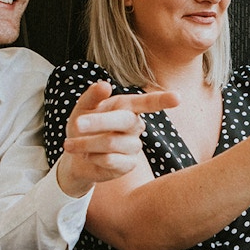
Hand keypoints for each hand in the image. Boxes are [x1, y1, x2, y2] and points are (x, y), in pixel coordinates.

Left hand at [56, 80, 178, 196]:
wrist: (74, 157)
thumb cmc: (81, 128)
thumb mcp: (81, 108)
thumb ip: (92, 96)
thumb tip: (105, 85)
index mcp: (127, 107)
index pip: (148, 103)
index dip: (162, 100)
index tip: (178, 98)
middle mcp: (135, 126)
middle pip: (124, 121)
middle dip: (98, 122)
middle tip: (77, 124)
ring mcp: (133, 146)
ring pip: (112, 143)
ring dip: (87, 143)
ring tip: (71, 143)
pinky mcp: (128, 165)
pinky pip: (111, 160)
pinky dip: (93, 157)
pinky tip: (87, 156)